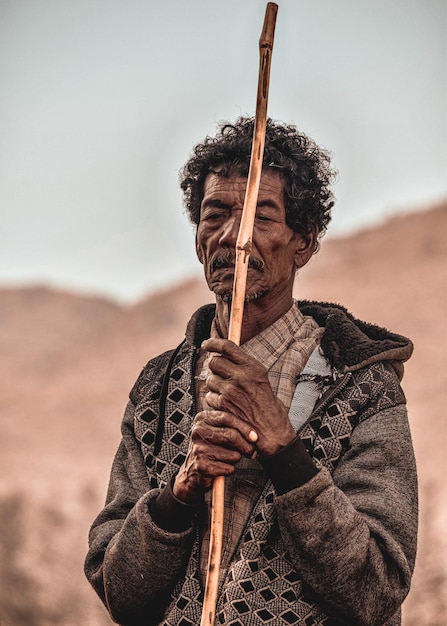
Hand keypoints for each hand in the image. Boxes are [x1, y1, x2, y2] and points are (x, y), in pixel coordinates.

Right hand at [173, 409, 257, 503]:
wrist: (192, 472)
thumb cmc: (210, 449)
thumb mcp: (217, 432)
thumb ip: (231, 426)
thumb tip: (254, 434)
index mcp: (203, 419)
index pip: (227, 418)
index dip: (244, 428)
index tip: (255, 437)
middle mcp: (198, 432)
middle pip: (231, 436)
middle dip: (246, 446)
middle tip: (251, 452)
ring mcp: (198, 449)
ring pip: (232, 454)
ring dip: (236, 459)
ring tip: (228, 459)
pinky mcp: (201, 466)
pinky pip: (228, 468)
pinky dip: (229, 470)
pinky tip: (222, 467)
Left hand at [201, 338, 296, 457]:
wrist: (270, 430)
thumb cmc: (267, 405)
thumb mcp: (261, 378)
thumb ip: (244, 366)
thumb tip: (223, 355)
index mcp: (253, 367)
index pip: (227, 347)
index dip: (213, 343)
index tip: (206, 344)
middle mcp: (242, 376)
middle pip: (214, 362)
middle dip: (214, 368)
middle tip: (221, 375)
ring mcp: (231, 391)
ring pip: (210, 380)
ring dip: (215, 386)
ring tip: (228, 394)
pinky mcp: (223, 405)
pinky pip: (210, 396)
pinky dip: (215, 401)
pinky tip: (227, 406)